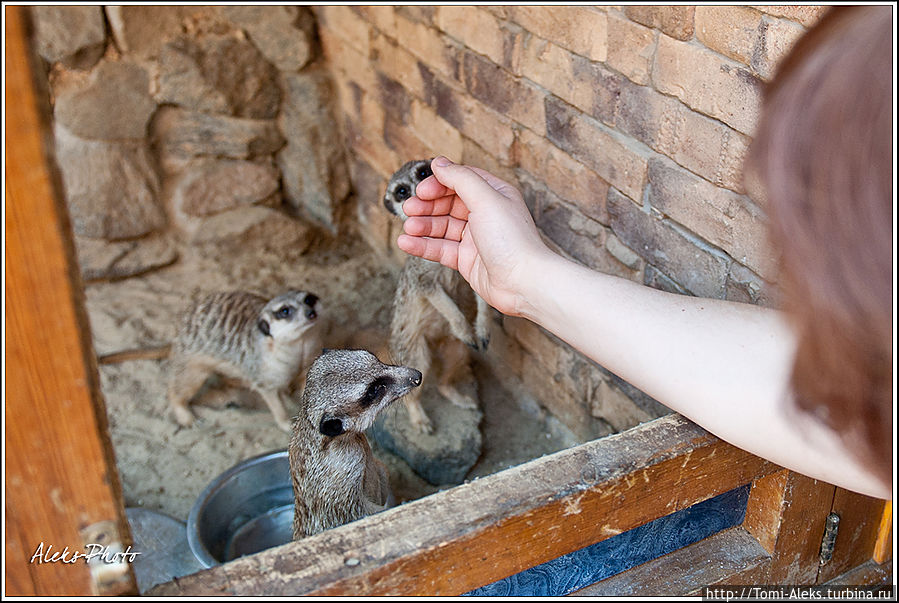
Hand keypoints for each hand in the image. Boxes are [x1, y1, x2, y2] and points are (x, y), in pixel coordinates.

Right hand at [396, 156, 552, 316]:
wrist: (524, 283)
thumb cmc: (513, 240)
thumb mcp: (486, 199)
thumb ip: (460, 178)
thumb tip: (439, 163)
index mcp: (494, 195)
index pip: (460, 181)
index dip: (439, 184)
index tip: (422, 190)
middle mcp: (485, 215)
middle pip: (448, 204)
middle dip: (427, 206)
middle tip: (409, 210)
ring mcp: (475, 238)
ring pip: (442, 227)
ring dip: (422, 226)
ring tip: (408, 228)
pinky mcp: (467, 260)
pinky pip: (440, 249)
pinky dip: (423, 246)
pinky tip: (407, 243)